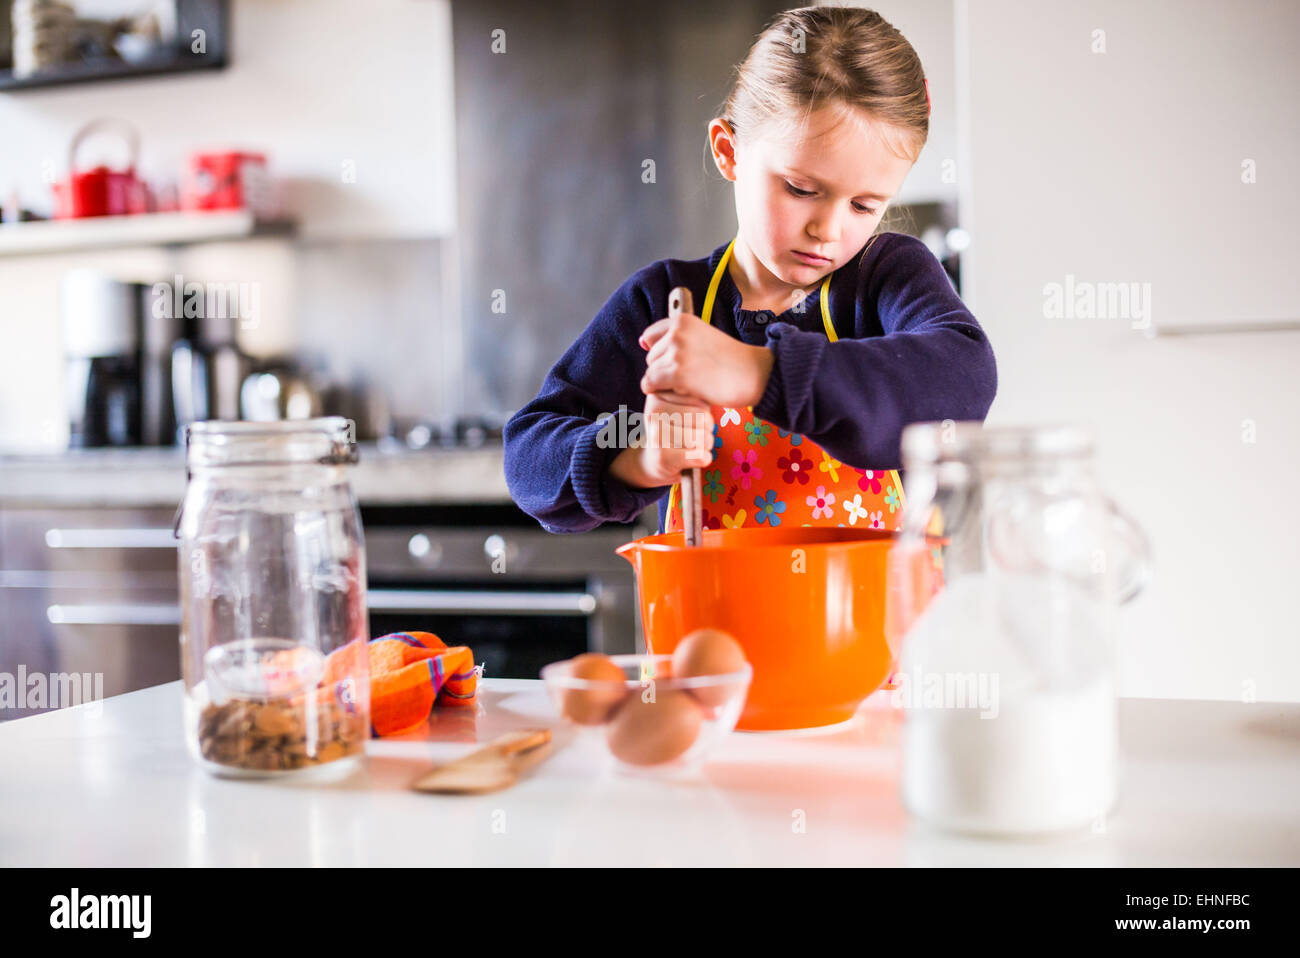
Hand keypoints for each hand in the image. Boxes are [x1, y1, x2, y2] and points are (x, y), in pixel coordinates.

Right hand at [607, 392, 713, 488]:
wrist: (654, 459)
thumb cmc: (675, 428)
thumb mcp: (681, 404)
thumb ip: (694, 392)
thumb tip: (713, 389)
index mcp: (658, 393)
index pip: (700, 400)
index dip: (705, 411)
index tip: (693, 417)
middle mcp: (653, 411)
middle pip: (703, 418)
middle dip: (708, 429)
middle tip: (697, 433)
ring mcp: (655, 434)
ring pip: (703, 438)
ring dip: (707, 444)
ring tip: (696, 445)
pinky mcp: (662, 457)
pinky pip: (700, 456)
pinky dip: (705, 458)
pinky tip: (696, 457)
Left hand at [638, 312, 773, 407]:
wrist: (755, 373)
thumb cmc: (732, 361)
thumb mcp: (703, 337)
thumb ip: (677, 338)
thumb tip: (642, 341)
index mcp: (684, 320)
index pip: (651, 336)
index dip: (663, 353)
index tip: (681, 361)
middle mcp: (677, 332)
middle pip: (651, 357)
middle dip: (666, 369)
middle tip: (694, 374)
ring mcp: (677, 352)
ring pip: (650, 372)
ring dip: (666, 383)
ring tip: (693, 382)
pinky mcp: (677, 373)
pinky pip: (651, 384)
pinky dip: (663, 391)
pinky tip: (686, 391)